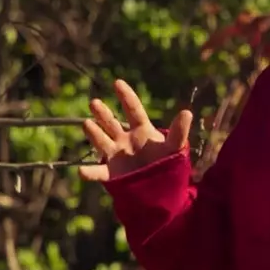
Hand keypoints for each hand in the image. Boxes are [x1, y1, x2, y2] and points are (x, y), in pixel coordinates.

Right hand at [78, 79, 192, 181]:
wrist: (161, 188)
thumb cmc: (168, 164)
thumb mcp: (175, 147)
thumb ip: (179, 132)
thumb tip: (187, 112)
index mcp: (142, 130)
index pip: (133, 110)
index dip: (126, 97)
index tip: (117, 82)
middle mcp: (125, 140)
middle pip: (112, 123)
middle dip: (103, 113)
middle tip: (94, 102)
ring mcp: (116, 155)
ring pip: (101, 141)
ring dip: (94, 133)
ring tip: (87, 124)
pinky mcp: (112, 173)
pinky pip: (98, 172)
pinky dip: (89, 172)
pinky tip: (81, 171)